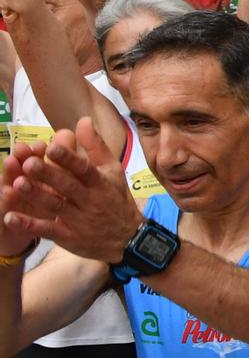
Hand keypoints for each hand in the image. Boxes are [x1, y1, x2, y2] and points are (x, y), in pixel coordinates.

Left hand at [0, 121, 142, 265]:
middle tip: (28, 163)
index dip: (68, 159)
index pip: (84, 169)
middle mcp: (90, 201)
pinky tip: (10, 217)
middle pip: (67, 186)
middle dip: (48, 175)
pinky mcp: (68, 236)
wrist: (128, 237)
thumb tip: (82, 120)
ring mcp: (79, 220)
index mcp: (100, 183)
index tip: (51, 147)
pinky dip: (29, 225)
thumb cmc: (115, 198)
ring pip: (55, 206)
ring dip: (36, 196)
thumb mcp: (112, 171)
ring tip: (17, 184)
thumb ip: (95, 146)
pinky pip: (47, 230)